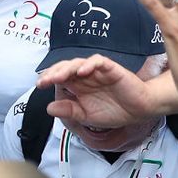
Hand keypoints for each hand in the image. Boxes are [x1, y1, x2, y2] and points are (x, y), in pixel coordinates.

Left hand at [38, 55, 154, 127]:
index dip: (48, 79)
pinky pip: (98, 61)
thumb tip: (49, 108)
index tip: (39, 85)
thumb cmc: (113, 111)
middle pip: (65, 68)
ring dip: (66, 68)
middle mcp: (85, 76)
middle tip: (44, 81)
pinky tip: (82, 71)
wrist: (139, 111)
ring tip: (58, 77)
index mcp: (77, 85)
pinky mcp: (111, 69)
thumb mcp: (86, 116)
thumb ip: (69, 111)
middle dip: (53, 73)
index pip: (58, 77)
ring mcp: (97, 71)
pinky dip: (89, 64)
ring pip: (78, 63)